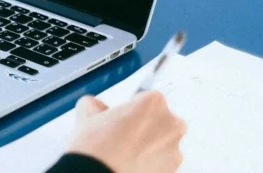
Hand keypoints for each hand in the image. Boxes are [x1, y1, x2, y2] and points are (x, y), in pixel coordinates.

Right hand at [66, 91, 186, 172]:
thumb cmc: (98, 147)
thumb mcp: (87, 112)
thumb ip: (97, 104)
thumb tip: (97, 109)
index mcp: (154, 102)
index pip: (146, 97)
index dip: (131, 108)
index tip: (121, 116)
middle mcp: (171, 124)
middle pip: (160, 119)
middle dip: (144, 125)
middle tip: (122, 134)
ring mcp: (175, 150)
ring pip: (162, 142)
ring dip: (148, 145)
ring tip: (124, 153)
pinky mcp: (173, 170)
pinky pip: (162, 162)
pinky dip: (150, 163)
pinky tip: (130, 164)